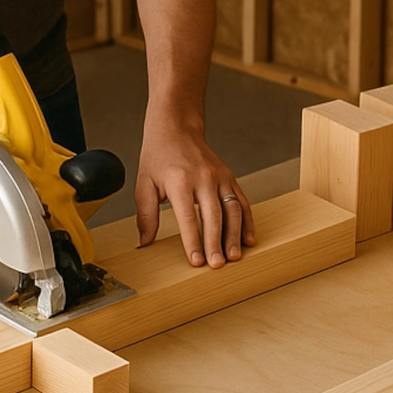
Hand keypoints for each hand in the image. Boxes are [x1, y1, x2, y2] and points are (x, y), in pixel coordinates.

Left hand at [136, 113, 255, 267]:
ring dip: (235, 235)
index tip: (196, 261)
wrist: (176, 128)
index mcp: (179, 181)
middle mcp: (203, 178)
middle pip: (214, 215)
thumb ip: (146, 215)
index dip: (193, 241)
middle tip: (217, 264)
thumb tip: (144, 243)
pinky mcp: (230, 177)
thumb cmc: (158, 157)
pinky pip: (242, 201)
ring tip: (234, 257)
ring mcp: (220, 177)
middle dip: (216, 242)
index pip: (188, 217)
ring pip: (233, 209)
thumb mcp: (144, 184)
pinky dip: (247, 222)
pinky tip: (248, 239)